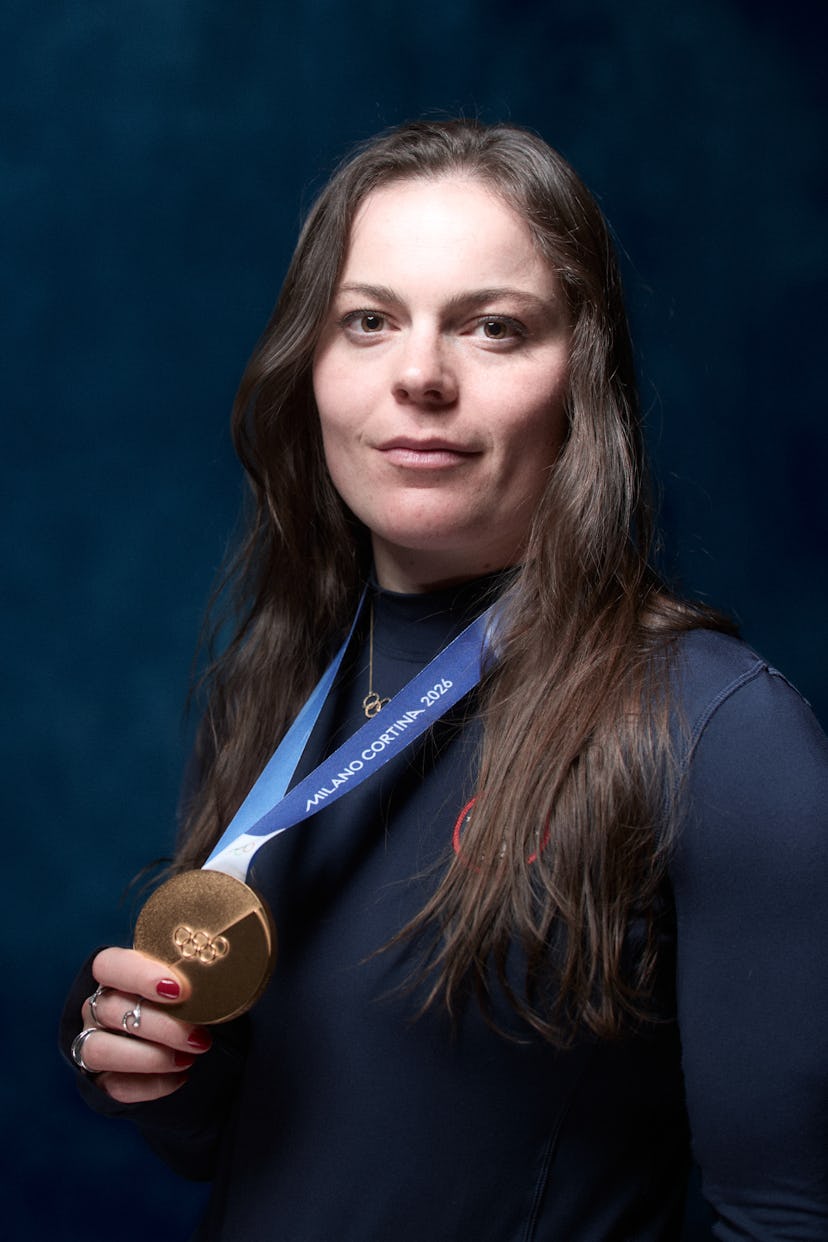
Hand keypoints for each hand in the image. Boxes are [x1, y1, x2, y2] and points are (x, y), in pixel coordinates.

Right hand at [74, 947, 212, 1102]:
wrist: (182, 1046)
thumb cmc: (187, 1002)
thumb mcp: (192, 983)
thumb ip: (201, 974)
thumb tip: (241, 963)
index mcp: (115, 974)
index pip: (109, 965)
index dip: (139, 976)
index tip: (179, 990)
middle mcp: (95, 1007)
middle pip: (110, 1009)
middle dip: (159, 1025)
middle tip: (198, 1036)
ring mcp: (92, 1043)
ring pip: (100, 1049)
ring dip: (149, 1056)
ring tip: (189, 1058)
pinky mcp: (100, 1081)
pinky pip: (116, 1086)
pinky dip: (150, 1085)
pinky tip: (181, 1078)